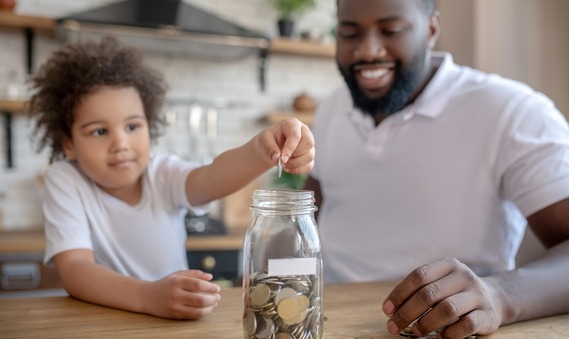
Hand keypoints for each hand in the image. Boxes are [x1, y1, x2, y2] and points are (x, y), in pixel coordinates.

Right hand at [144, 269, 220, 318]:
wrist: (147, 297)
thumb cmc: (166, 284)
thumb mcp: (178, 274)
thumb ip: (195, 274)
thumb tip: (211, 277)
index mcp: (177, 282)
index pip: (198, 285)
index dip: (210, 287)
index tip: (217, 288)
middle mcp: (175, 294)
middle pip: (199, 299)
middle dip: (212, 298)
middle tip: (218, 296)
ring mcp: (174, 306)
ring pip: (197, 310)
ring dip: (210, 307)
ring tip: (214, 303)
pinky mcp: (174, 315)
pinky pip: (192, 316)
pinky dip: (203, 313)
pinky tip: (207, 308)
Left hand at [256, 118, 314, 174]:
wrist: (270, 148)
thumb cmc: (268, 140)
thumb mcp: (264, 141)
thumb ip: (269, 148)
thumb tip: (277, 158)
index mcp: (293, 124)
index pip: (296, 135)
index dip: (290, 148)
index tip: (282, 159)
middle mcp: (304, 132)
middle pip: (309, 143)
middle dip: (295, 155)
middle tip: (283, 161)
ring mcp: (308, 145)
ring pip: (310, 156)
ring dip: (296, 164)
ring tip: (284, 165)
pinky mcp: (309, 156)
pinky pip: (309, 165)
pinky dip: (298, 170)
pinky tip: (288, 169)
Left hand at [382, 258, 504, 338]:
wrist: (494, 299)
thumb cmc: (455, 292)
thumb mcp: (440, 283)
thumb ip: (419, 291)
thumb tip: (391, 310)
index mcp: (448, 265)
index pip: (419, 276)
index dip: (400, 293)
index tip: (387, 310)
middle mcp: (463, 277)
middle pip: (429, 293)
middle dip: (407, 312)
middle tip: (393, 327)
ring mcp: (477, 295)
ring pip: (447, 309)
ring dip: (426, 323)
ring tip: (415, 332)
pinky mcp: (487, 315)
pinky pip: (466, 325)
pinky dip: (449, 333)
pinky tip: (439, 338)